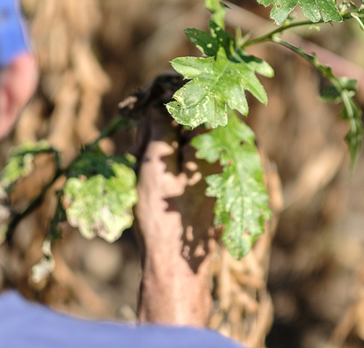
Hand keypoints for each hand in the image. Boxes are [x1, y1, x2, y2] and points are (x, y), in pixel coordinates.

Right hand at [133, 102, 219, 325]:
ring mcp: (219, 173)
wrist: (177, 267)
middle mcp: (224, 156)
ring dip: (160, 149)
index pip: (194, 103)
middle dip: (159, 130)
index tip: (142, 108)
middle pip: (188, 122)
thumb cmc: (165, 218)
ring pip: (184, 143)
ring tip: (143, 172)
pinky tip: (152, 181)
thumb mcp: (155, 165)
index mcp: (216, 146)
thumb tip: (162, 97)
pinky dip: (167, 164)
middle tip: (139, 151)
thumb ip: (160, 126)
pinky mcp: (210, 186)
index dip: (164, 103)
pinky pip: (186, 162)